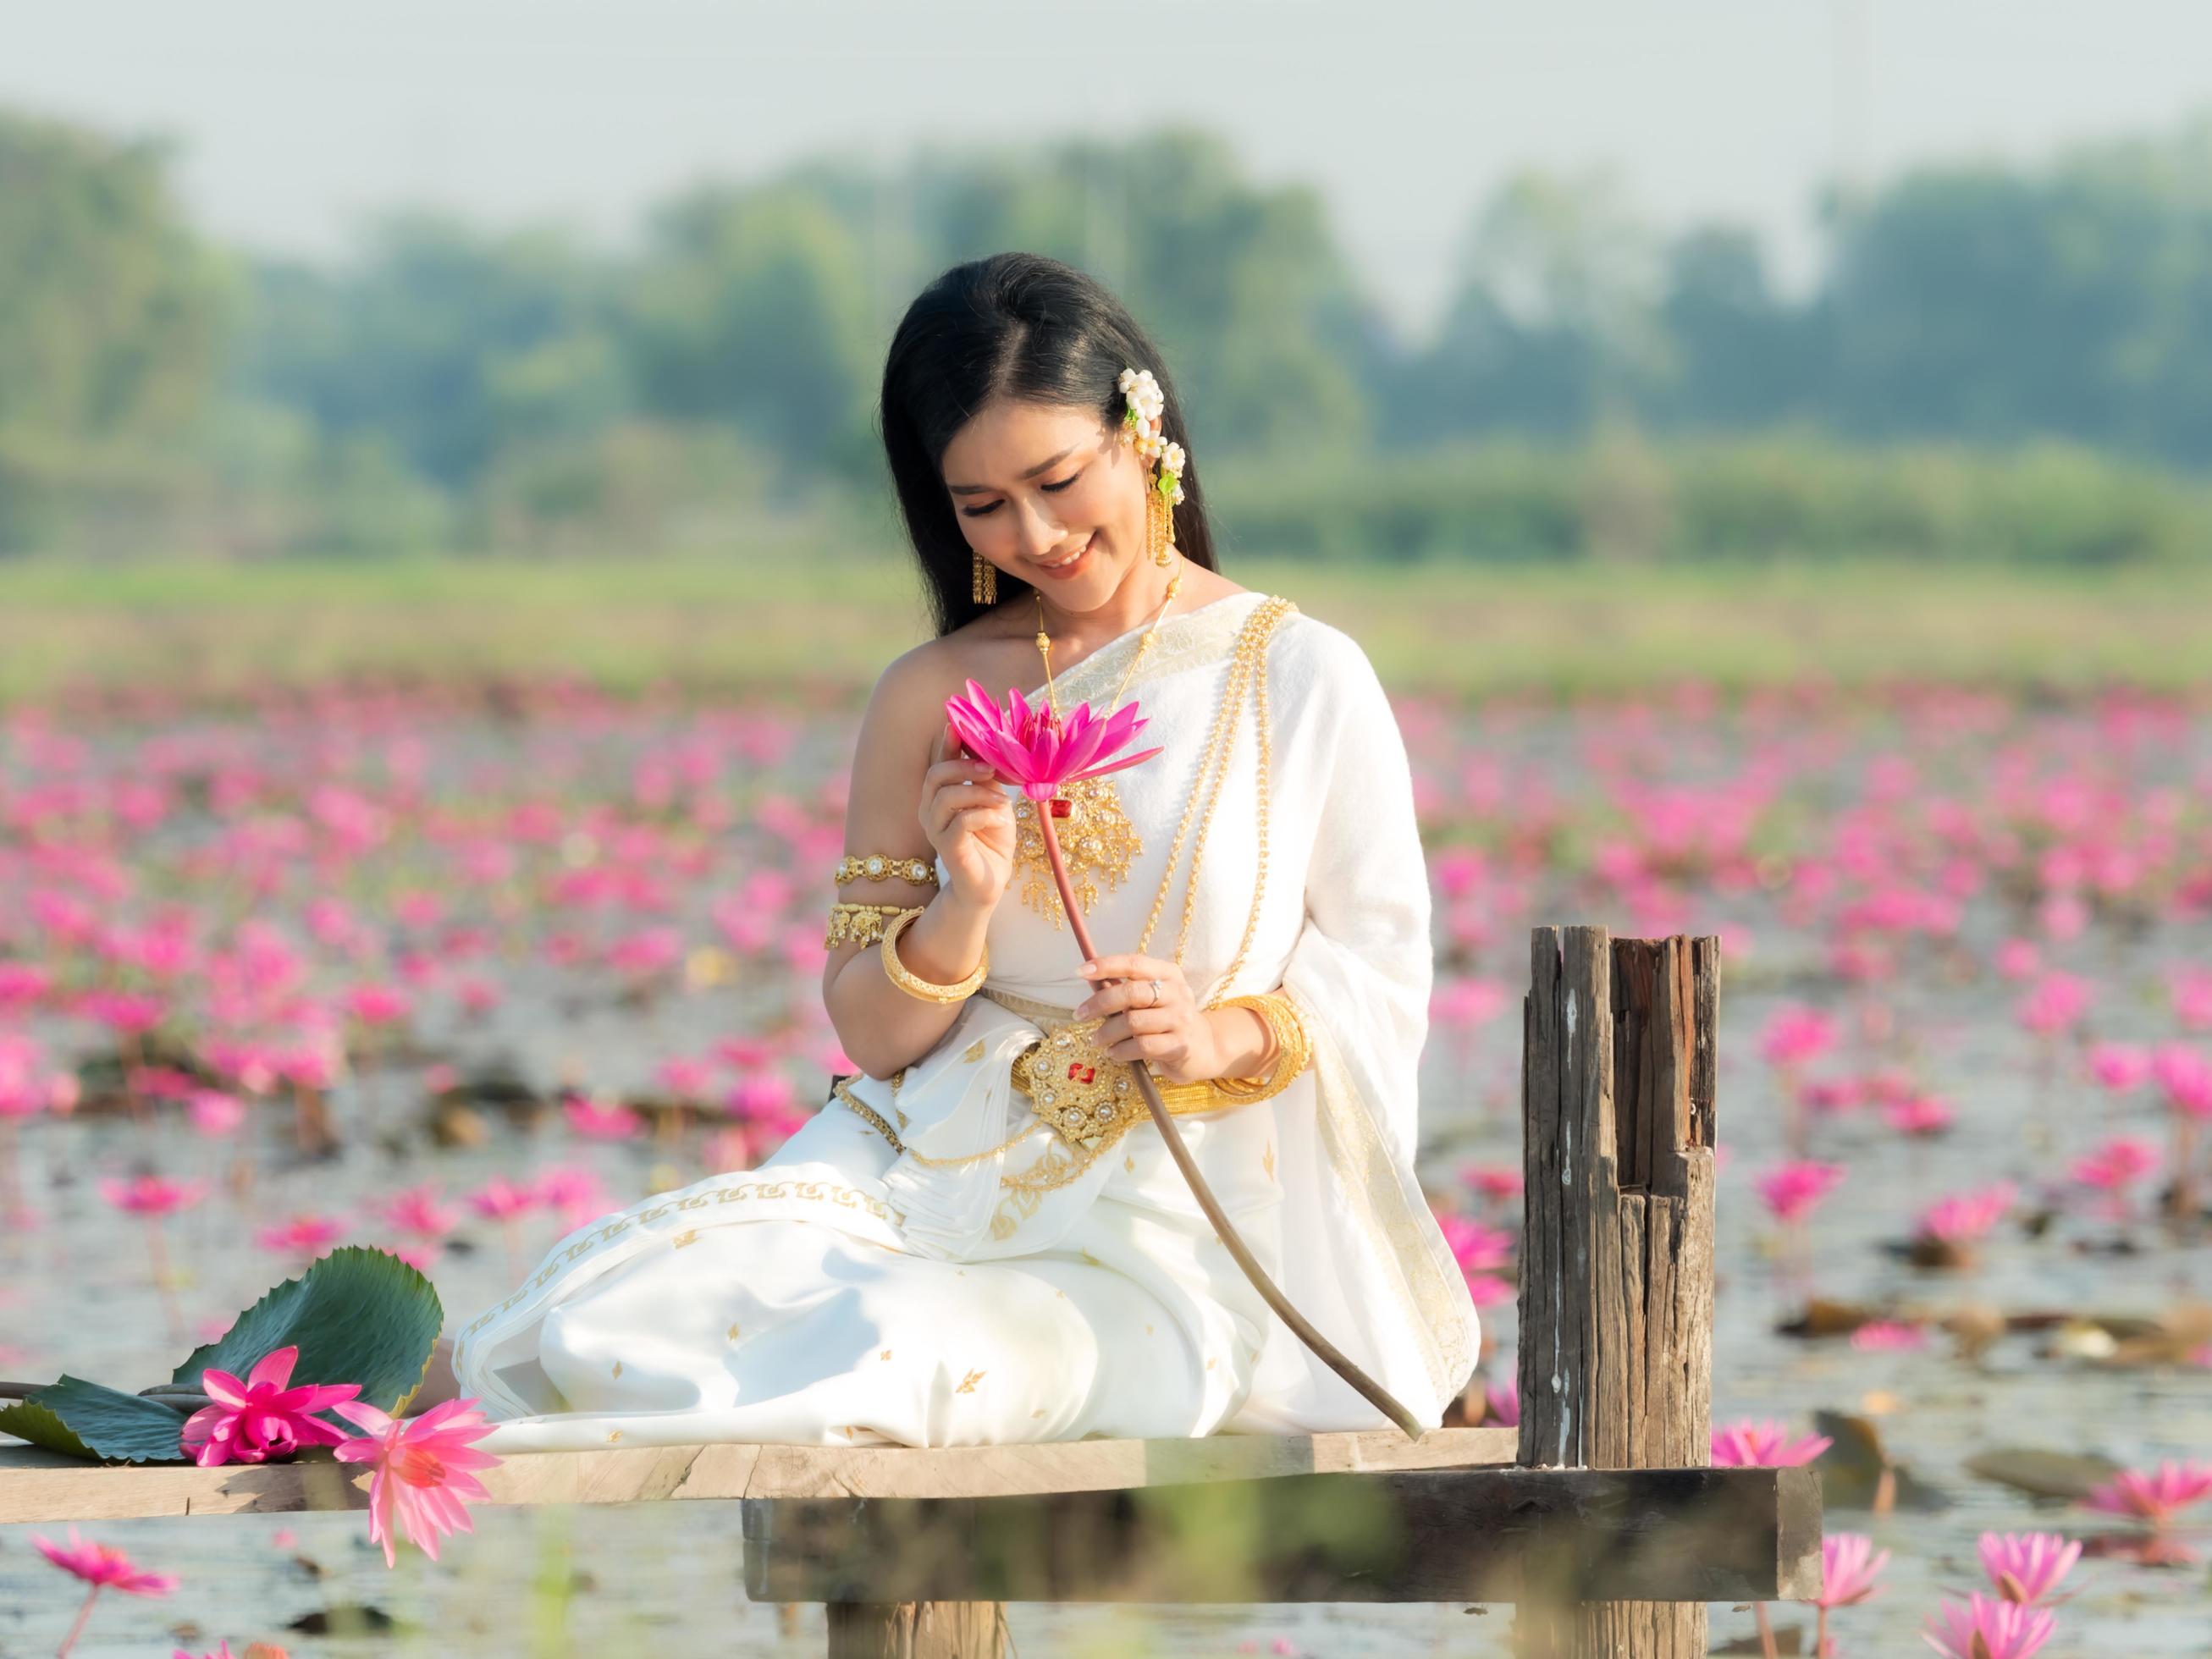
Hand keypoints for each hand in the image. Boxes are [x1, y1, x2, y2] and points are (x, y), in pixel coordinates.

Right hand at [920, 720, 1014, 911]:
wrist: (989, 882)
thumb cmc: (991, 841)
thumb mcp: (993, 801)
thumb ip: (987, 778)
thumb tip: (992, 746)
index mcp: (939, 796)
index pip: (938, 762)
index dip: (946, 742)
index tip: (958, 723)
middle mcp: (930, 811)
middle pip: (935, 775)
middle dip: (963, 765)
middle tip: (991, 768)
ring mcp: (935, 830)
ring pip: (947, 796)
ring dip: (979, 793)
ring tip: (1002, 801)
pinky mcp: (947, 849)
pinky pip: (961, 822)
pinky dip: (984, 815)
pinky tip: (1000, 820)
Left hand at [1074, 954, 1221, 1086]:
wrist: (1203, 1048)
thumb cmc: (1168, 1019)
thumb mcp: (1153, 998)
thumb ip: (1127, 990)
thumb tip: (1091, 982)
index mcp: (1168, 974)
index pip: (1135, 963)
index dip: (1106, 965)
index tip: (1080, 971)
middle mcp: (1177, 993)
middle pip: (1131, 993)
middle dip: (1100, 1004)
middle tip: (1079, 1015)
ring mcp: (1181, 1019)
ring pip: (1133, 1023)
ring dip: (1107, 1033)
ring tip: (1097, 1040)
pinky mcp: (1180, 1045)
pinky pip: (1142, 1046)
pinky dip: (1121, 1051)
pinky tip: (1114, 1053)